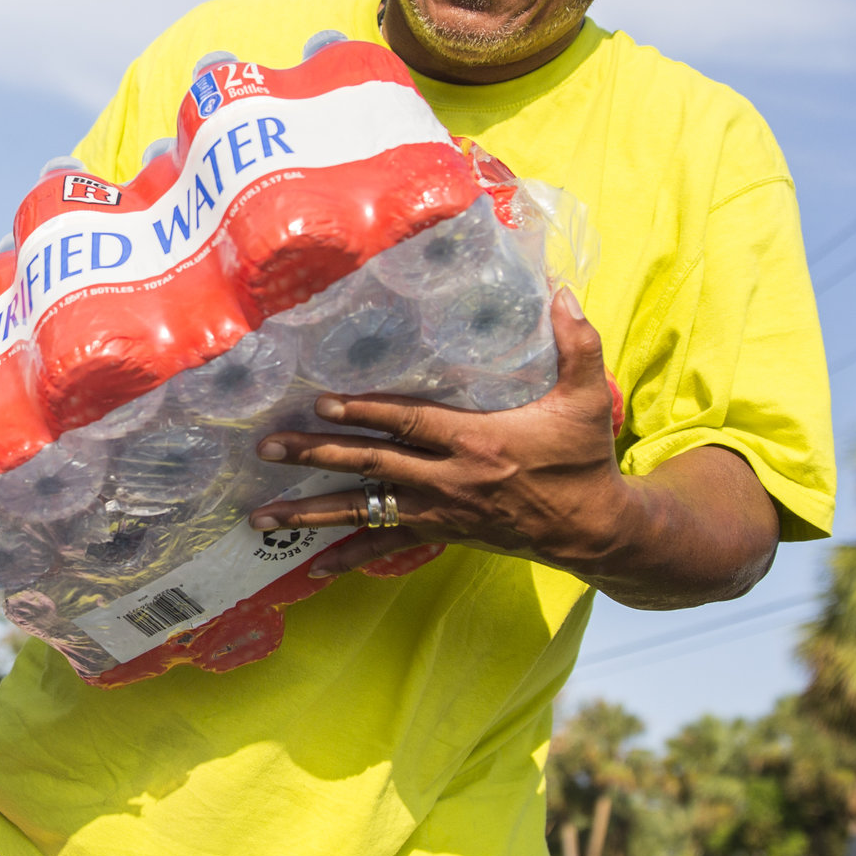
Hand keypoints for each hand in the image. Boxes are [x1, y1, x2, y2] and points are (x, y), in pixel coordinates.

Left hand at [251, 289, 633, 580]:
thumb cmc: (584, 460)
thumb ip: (577, 342)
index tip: (322, 404)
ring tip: (261, 517)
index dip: (365, 412)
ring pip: (364, 510)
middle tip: (267, 447)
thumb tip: (561, 289)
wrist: (593, 530)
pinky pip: (386, 547)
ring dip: (310, 511)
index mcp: (476, 442)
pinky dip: (349, 557)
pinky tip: (311, 566)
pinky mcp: (441, 533)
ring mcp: (440, 511)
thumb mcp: (588, 399)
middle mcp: (448, 480)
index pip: (409, 423)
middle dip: (315, 455)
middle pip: (370, 465)